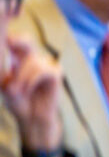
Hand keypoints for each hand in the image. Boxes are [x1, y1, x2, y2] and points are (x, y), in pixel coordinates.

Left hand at [1, 36, 61, 152]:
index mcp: (18, 59)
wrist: (32, 118)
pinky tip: (29, 89)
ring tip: (18, 91)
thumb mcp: (5, 85)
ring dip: (22, 77)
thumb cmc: (18, 102)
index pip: (15, 41)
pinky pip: (42, 71)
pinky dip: (32, 80)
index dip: (13, 38)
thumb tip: (8, 59)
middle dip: (18, 42)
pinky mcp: (55, 73)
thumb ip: (4, 70)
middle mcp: (32, 59)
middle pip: (26, 41)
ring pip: (32, 62)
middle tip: (9, 47)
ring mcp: (45, 64)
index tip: (7, 39)